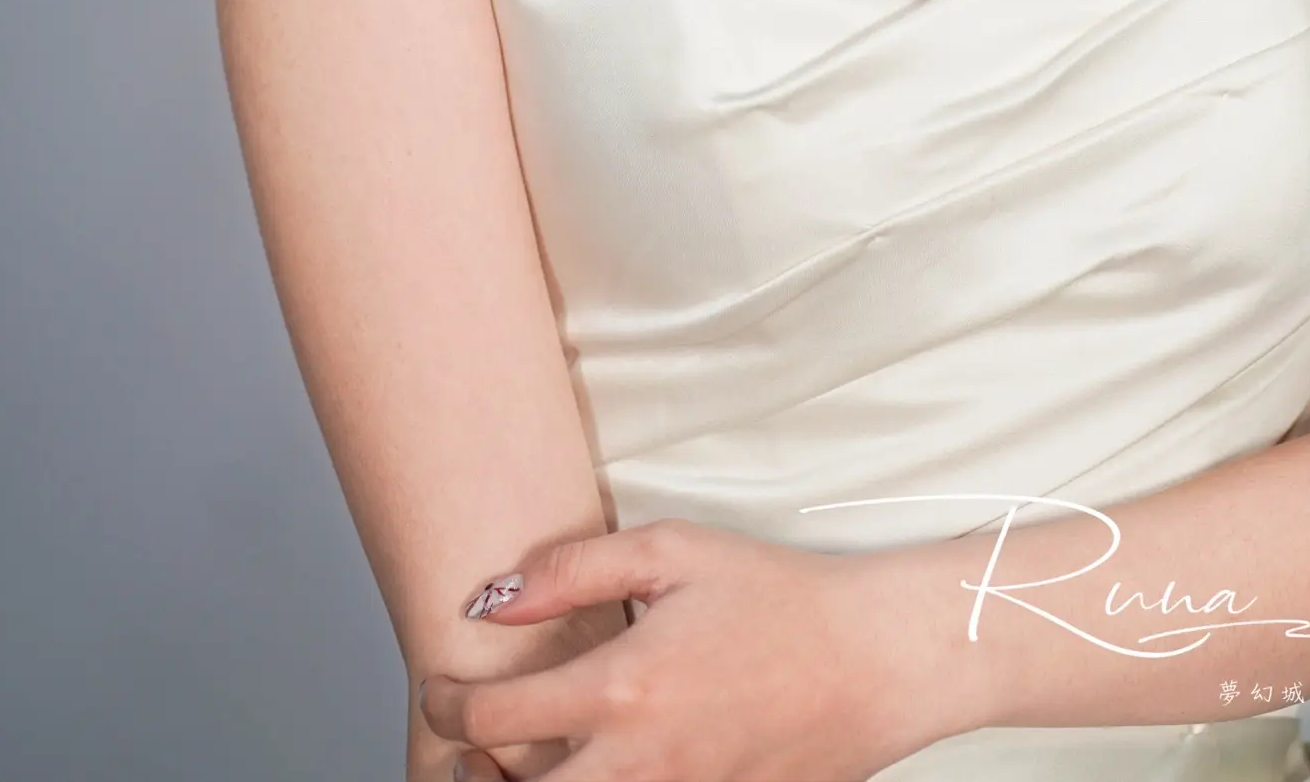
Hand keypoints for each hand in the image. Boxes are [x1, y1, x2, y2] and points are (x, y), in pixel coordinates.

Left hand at [418, 517, 985, 781]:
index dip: (443, 704)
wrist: (872, 659)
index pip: (491, 719)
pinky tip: (597, 767)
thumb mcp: (673, 550)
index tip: (437, 687)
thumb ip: (574, 570)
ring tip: (523, 757)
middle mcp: (641, 761)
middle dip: (475, 769)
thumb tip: (491, 602)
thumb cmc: (777, 596)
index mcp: (623, 687)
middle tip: (473, 737)